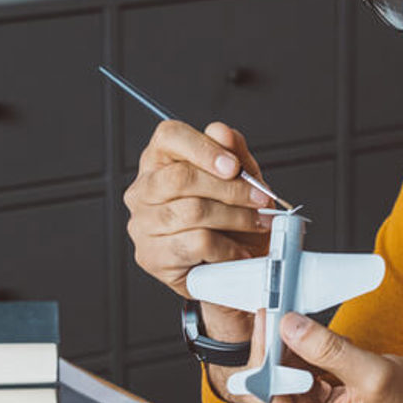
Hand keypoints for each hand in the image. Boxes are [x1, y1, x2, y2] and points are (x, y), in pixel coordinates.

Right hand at [123, 120, 274, 344]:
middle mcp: (143, 190)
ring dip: (235, 218)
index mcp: (160, 161)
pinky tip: (239, 251)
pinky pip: (195, 243)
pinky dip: (227, 248)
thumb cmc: (232, 221)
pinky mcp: (151, 256)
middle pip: (180, 178)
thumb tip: (221, 132)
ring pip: (192, 211)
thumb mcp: (240, 181)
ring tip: (257, 224)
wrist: (232, 270)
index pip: (169, 136)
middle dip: (229, 189)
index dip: (203, 148)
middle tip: (260, 200)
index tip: (234, 166)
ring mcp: (142, 224)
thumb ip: (233, 153)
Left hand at [247, 312, 402, 402]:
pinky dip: (306, 348)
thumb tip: (291, 326)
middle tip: (279, 311)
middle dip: (275, 347)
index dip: (262, 358)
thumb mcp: (373, 374)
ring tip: (296, 316)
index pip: (268, 397)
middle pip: (272, 384)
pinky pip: (303, 370)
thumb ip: (330, 351)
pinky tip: (315, 333)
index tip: (269, 320)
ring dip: (290, 345)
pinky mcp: (324, 397)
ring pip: (286, 374)